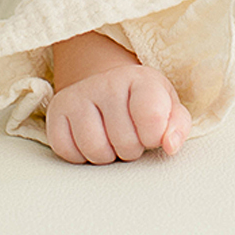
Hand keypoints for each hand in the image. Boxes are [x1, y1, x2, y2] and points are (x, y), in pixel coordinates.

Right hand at [46, 61, 191, 163]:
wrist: (108, 88)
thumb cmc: (143, 104)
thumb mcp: (169, 110)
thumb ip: (177, 127)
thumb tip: (170, 145)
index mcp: (141, 79)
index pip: (152, 118)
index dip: (154, 137)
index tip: (153, 132)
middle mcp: (107, 82)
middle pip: (125, 143)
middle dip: (131, 149)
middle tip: (130, 135)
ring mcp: (78, 95)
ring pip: (95, 150)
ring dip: (107, 155)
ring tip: (111, 139)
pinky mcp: (57, 111)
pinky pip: (68, 152)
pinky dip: (81, 156)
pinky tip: (90, 139)